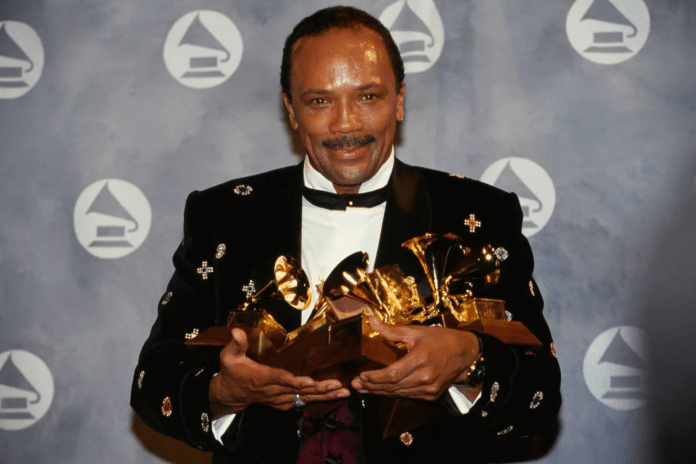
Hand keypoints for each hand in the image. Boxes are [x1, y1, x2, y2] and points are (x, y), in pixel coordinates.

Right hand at [209, 328, 349, 418]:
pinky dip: (322, 398)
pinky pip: (305, 400)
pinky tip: (337, 394)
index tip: (309, 381)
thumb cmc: (232, 372)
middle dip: (319, 388)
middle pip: (299, 390)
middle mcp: (273, 391)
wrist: (231, 394)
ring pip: (305, 397)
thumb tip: (237, 331)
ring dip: (325, 395)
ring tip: (344, 390)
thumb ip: (236, 344)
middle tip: (337, 384)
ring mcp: (281, 398)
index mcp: (261, 378)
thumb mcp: (229, 357)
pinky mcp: (286, 401)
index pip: (279, 379)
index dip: (295, 381)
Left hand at [351, 316, 480, 400]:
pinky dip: (393, 394)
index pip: (392, 374)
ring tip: (364, 388)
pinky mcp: (432, 395)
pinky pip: (407, 396)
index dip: (374, 377)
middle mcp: (425, 377)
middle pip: (393, 386)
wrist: (465, 353)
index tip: (361, 375)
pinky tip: (381, 391)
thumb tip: (371, 319)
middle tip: (356, 384)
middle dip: (372, 386)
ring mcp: (429, 389)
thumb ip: (391, 330)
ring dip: (379, 392)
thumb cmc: (441, 339)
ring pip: (398, 394)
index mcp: (420, 359)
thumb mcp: (416, 331)